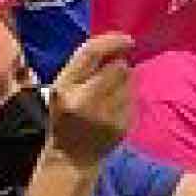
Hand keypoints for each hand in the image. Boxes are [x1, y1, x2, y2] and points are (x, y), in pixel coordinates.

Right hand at [49, 34, 133, 169]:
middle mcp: (86, 102)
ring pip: (129, 81)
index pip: (91, 53)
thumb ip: (83, 66)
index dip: (112, 42)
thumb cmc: (65, 116)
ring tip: (107, 96)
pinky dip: (126, 98)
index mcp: (66, 89)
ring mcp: (107, 116)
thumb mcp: (61, 88)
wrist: (73, 157)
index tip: (127, 39)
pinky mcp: (123, 126)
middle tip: (107, 76)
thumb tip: (117, 43)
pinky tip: (113, 109)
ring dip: (123, 82)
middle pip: (118, 67)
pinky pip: (133, 98)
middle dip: (118, 65)